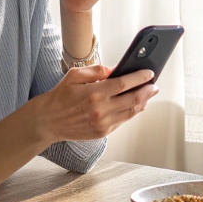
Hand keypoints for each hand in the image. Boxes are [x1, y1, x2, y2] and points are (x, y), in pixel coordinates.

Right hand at [31, 65, 157, 142]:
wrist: (48, 121)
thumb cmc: (60, 96)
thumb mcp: (75, 75)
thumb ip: (97, 70)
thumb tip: (116, 69)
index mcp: (95, 93)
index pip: (125, 84)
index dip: (140, 78)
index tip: (149, 73)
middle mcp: (101, 110)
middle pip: (133, 100)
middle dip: (147, 91)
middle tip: (154, 84)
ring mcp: (103, 123)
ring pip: (131, 112)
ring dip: (143, 102)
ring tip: (149, 94)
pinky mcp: (102, 132)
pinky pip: (122, 121)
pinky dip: (132, 112)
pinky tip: (136, 105)